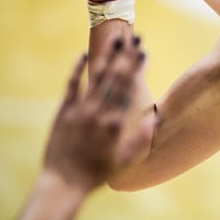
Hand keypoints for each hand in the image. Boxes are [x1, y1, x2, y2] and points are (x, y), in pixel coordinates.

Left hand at [42, 38, 155, 190]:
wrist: (63, 183)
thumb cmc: (97, 174)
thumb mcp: (125, 161)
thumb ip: (142, 139)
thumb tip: (157, 118)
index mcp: (115, 124)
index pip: (129, 89)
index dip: (136, 68)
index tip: (144, 52)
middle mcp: (99, 113)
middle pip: (114, 78)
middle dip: (125, 56)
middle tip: (134, 37)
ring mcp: (80, 111)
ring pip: (96, 78)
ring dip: (106, 57)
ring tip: (115, 40)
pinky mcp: (64, 112)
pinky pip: (72, 86)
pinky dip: (78, 69)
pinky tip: (83, 54)